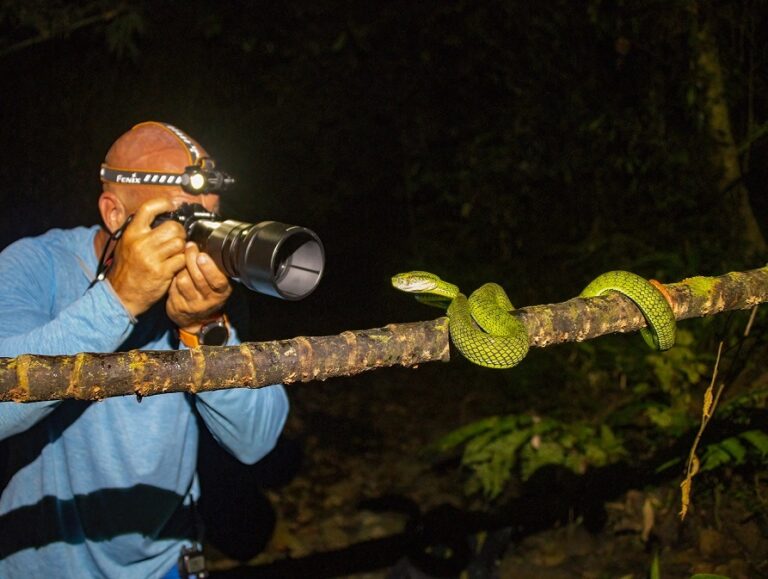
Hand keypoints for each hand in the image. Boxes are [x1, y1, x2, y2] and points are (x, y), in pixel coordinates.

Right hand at [108, 198, 186, 317]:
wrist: (120, 295)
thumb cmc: (126, 270)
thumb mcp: (126, 245)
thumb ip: (140, 231)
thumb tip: (159, 216)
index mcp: (132, 233)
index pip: (148, 209)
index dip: (163, 203)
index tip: (171, 205)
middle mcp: (141, 243)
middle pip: (173, 227)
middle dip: (180, 232)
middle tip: (177, 238)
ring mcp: (151, 258)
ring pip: (180, 243)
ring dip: (182, 248)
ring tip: (176, 252)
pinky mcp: (161, 272)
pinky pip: (182, 259)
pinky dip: (183, 261)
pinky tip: (176, 264)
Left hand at [166, 241, 231, 332]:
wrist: (197, 319)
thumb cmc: (207, 293)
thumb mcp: (217, 283)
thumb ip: (215, 268)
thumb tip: (206, 245)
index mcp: (222, 292)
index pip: (218, 280)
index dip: (209, 267)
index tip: (202, 255)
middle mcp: (209, 300)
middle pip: (198, 278)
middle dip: (192, 259)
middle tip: (189, 247)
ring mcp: (193, 305)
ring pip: (184, 281)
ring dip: (181, 268)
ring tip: (183, 260)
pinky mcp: (179, 307)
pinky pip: (173, 286)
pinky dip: (173, 277)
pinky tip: (175, 272)